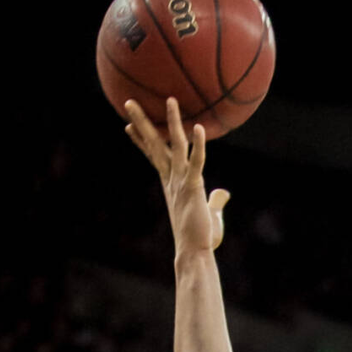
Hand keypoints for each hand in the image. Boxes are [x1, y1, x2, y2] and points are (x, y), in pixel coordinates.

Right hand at [124, 96, 227, 259]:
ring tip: (170, 100)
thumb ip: (215, 200)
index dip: (141, 140)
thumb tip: (223, 193)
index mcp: (170, 182)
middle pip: (155, 143)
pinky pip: (196, 162)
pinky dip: (198, 146)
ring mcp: (181, 180)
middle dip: (142, 122)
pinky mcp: (193, 187)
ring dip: (172, 122)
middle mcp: (172, 178)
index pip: (153, 155)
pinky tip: (198, 128)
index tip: (128, 126)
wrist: (194, 252)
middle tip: (128, 102)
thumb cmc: (199, 236)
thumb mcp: (208, 213)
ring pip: (175, 145)